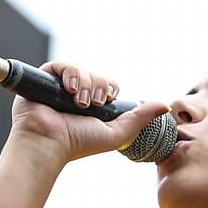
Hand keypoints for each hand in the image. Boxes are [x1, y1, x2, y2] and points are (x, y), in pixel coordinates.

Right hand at [9, 61, 168, 162]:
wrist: (49, 143)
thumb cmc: (79, 142)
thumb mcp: (118, 132)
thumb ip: (141, 118)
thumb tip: (164, 106)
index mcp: (92, 105)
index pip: (106, 84)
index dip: (109, 87)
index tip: (107, 99)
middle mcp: (76, 94)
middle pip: (96, 74)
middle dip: (98, 86)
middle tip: (92, 104)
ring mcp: (59, 86)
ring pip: (81, 68)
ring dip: (85, 82)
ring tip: (79, 101)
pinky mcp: (43, 79)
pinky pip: (61, 64)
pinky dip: (70, 73)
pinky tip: (70, 89)